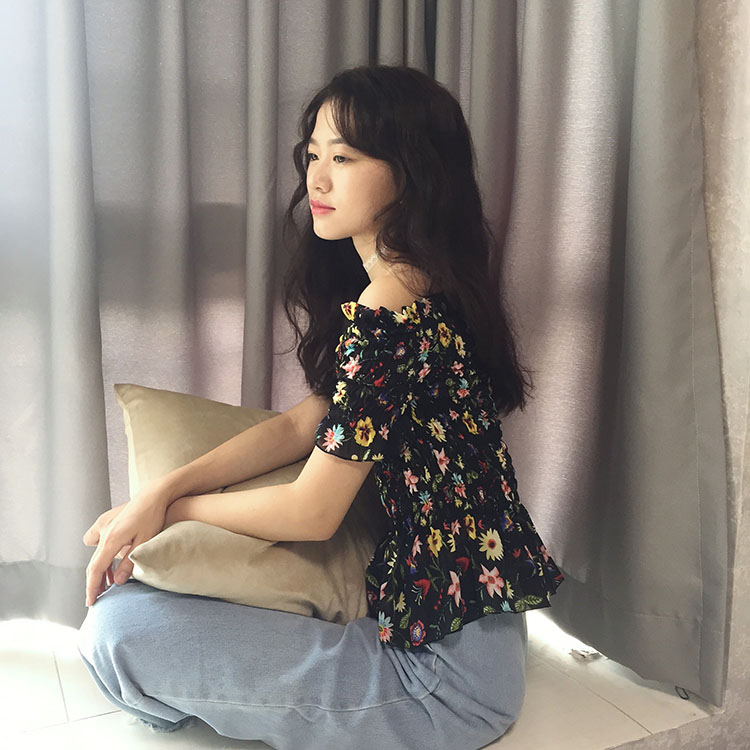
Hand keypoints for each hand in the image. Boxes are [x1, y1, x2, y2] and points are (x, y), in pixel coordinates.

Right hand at [83, 488, 170, 605]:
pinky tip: (116, 557)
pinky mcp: (107, 520)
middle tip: (98, 597)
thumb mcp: (145, 542)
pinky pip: (98, 540)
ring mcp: (104, 525)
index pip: (96, 569)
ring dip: (101, 566)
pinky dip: (103, 551)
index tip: (90, 602)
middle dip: (95, 580)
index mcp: (112, 540)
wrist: (154, 494)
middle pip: (94, 562)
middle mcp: (104, 532)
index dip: (92, 587)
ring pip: (96, 552)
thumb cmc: (153, 517)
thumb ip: (130, 563)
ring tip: (110, 580)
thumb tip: (116, 582)